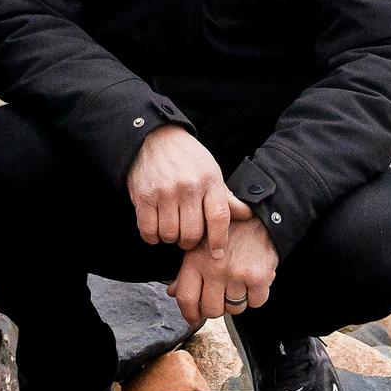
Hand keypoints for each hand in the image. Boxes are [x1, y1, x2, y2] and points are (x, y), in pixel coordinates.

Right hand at [126, 126, 249, 252]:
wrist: (154, 137)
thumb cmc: (186, 157)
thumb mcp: (211, 171)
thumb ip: (225, 197)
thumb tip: (247, 216)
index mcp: (210, 180)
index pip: (219, 217)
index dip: (219, 240)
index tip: (217, 254)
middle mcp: (188, 186)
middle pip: (192, 233)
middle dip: (189, 242)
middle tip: (186, 236)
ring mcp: (165, 191)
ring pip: (170, 235)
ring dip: (170, 238)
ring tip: (170, 227)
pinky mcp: (144, 196)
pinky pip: (148, 231)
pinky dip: (152, 236)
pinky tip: (155, 228)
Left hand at [168, 219, 276, 324]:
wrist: (261, 217)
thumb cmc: (228, 232)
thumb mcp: (200, 244)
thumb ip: (186, 270)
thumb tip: (173, 292)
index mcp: (196, 260)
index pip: (186, 298)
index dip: (189, 314)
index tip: (194, 318)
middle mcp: (215, 268)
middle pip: (211, 310)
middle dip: (216, 309)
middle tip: (221, 297)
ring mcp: (237, 273)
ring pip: (234, 309)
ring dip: (237, 302)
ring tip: (238, 285)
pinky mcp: (258, 277)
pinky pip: (255, 303)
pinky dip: (255, 297)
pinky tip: (252, 282)